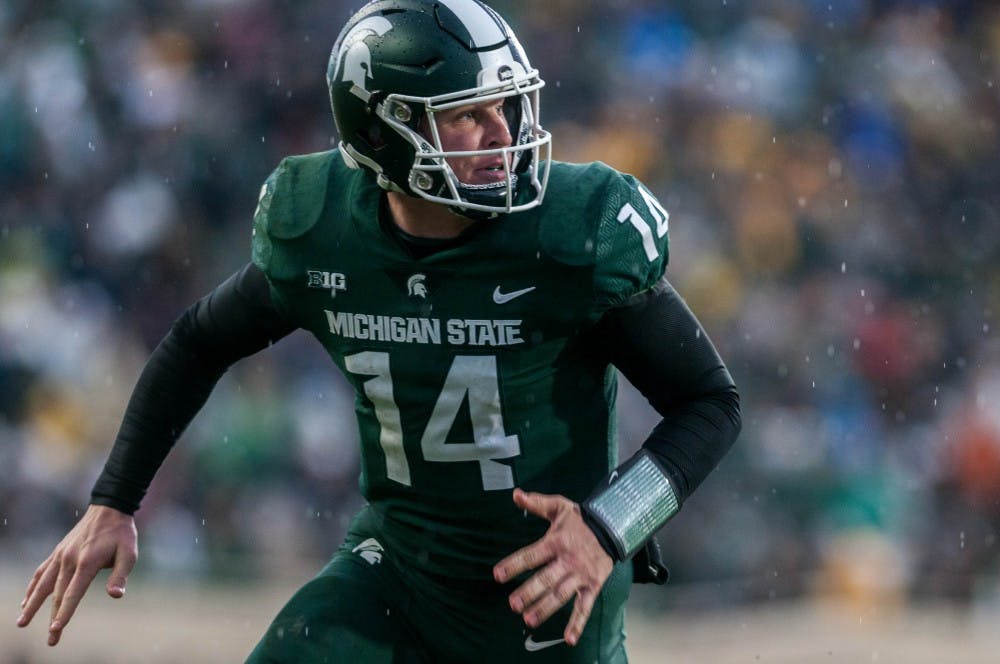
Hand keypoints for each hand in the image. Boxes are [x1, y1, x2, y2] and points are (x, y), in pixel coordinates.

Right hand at [17, 504, 137, 645]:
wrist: (109, 509)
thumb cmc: (122, 534)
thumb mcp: (129, 553)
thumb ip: (121, 575)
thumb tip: (115, 595)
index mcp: (87, 562)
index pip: (73, 593)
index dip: (64, 613)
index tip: (56, 629)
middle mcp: (69, 560)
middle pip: (57, 594)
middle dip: (53, 618)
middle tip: (51, 640)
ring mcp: (61, 555)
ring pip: (43, 584)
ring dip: (32, 604)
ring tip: (22, 622)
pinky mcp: (57, 552)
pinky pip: (41, 571)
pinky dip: (33, 587)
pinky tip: (27, 599)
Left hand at [493, 488, 612, 646]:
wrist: (613, 527)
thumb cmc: (582, 520)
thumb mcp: (559, 507)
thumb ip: (536, 503)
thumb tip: (516, 494)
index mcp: (556, 542)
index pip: (532, 555)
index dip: (514, 564)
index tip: (498, 575)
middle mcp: (568, 561)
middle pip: (545, 578)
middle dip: (529, 592)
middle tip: (513, 604)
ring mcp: (580, 576)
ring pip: (560, 595)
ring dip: (545, 608)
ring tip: (528, 620)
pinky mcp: (592, 586)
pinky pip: (584, 607)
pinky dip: (577, 623)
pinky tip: (568, 638)